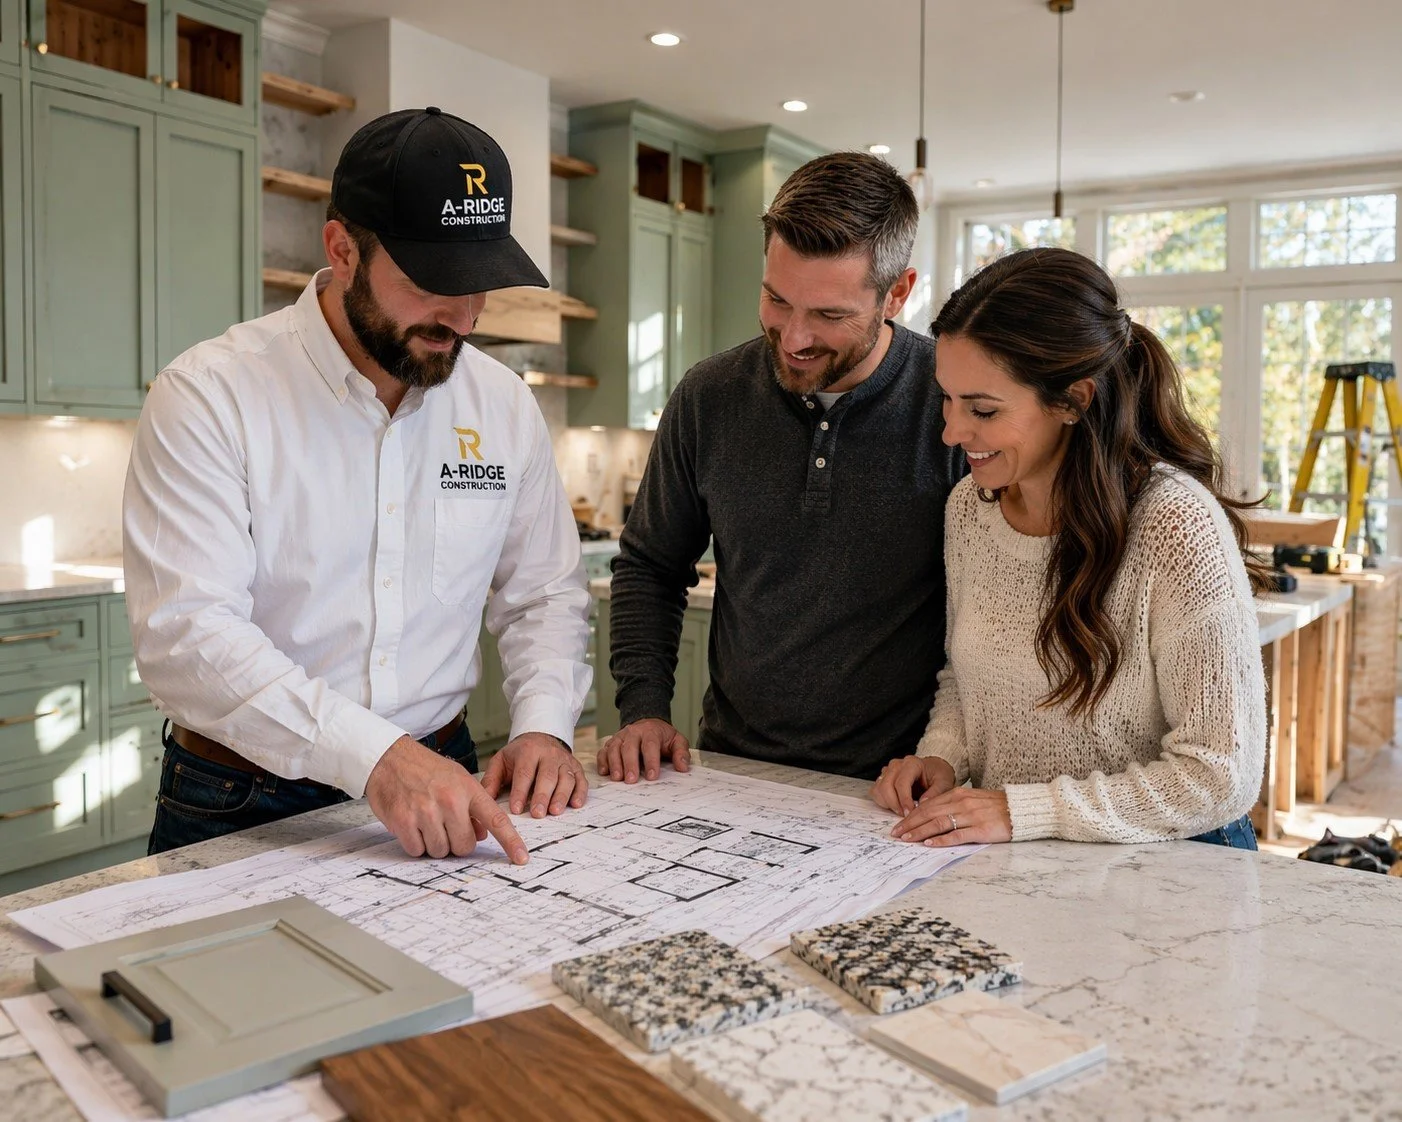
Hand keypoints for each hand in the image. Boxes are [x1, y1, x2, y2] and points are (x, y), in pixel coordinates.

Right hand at [366, 734, 527, 863]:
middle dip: (456, 842)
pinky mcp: (403, 821)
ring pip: (440, 851)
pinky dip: (415, 843)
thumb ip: (473, 805)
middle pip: (465, 846)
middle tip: (444, 825)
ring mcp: (426, 811)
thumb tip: (483, 835)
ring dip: (434, 843)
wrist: (389, 758)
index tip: (522, 858)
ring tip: (425, 821)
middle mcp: (450, 800)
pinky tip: (411, 824)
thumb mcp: (457, 778)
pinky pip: (417, 850)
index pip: (496, 820)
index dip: (511, 842)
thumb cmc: (426, 769)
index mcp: (468, 789)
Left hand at [481, 732, 588, 817]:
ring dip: (561, 796)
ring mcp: (564, 760)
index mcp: (528, 751)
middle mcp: (548, 754)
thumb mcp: (501, 761)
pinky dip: (580, 792)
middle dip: (542, 796)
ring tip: (555, 811)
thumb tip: (483, 801)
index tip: (517, 809)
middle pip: (547, 776)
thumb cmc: (519, 755)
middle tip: (537, 814)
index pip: (524, 773)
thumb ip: (491, 780)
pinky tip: (576, 804)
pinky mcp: (576, 767)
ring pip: (566, 778)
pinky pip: (581, 780)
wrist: (540, 738)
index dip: (520, 791)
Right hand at [596, 718, 690, 781]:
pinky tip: (604, 772)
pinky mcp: (611, 743)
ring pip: (614, 748)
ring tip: (617, 778)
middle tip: (631, 780)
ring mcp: (620, 737)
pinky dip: (602, 761)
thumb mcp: (677, 740)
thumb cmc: (662, 736)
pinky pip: (603, 751)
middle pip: (629, 747)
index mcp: (650, 731)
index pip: (650, 745)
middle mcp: (633, 732)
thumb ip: (681, 753)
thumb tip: (683, 767)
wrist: (648, 723)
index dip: (651, 761)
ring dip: (614, 764)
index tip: (652, 776)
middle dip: (630, 764)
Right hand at [870, 755, 956, 815]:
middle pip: (886, 785)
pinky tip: (895, 806)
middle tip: (905, 816)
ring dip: (888, 804)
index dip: (904, 800)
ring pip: (878, 789)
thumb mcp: (944, 783)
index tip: (909, 813)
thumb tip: (922, 804)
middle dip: (894, 804)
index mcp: (912, 763)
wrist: (933, 770)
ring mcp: (887, 771)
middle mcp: (897, 765)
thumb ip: (935, 793)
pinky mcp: (883, 778)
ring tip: (901, 811)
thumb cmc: (938, 775)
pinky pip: (875, 792)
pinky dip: (882, 802)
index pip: (902, 782)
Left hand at [891, 787, 1012, 845]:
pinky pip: (957, 835)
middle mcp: (961, 803)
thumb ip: (952, 804)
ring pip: (939, 823)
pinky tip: (930, 843)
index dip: (910, 816)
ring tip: (907, 839)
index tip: (898, 825)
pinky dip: (942, 839)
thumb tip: (930, 815)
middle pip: (929, 814)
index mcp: (957, 794)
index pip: (927, 805)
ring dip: (920, 832)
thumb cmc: (995, 806)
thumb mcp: (971, 799)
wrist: (1020, 809)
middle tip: (896, 834)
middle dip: (910, 824)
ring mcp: (971, 816)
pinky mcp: (981, 829)